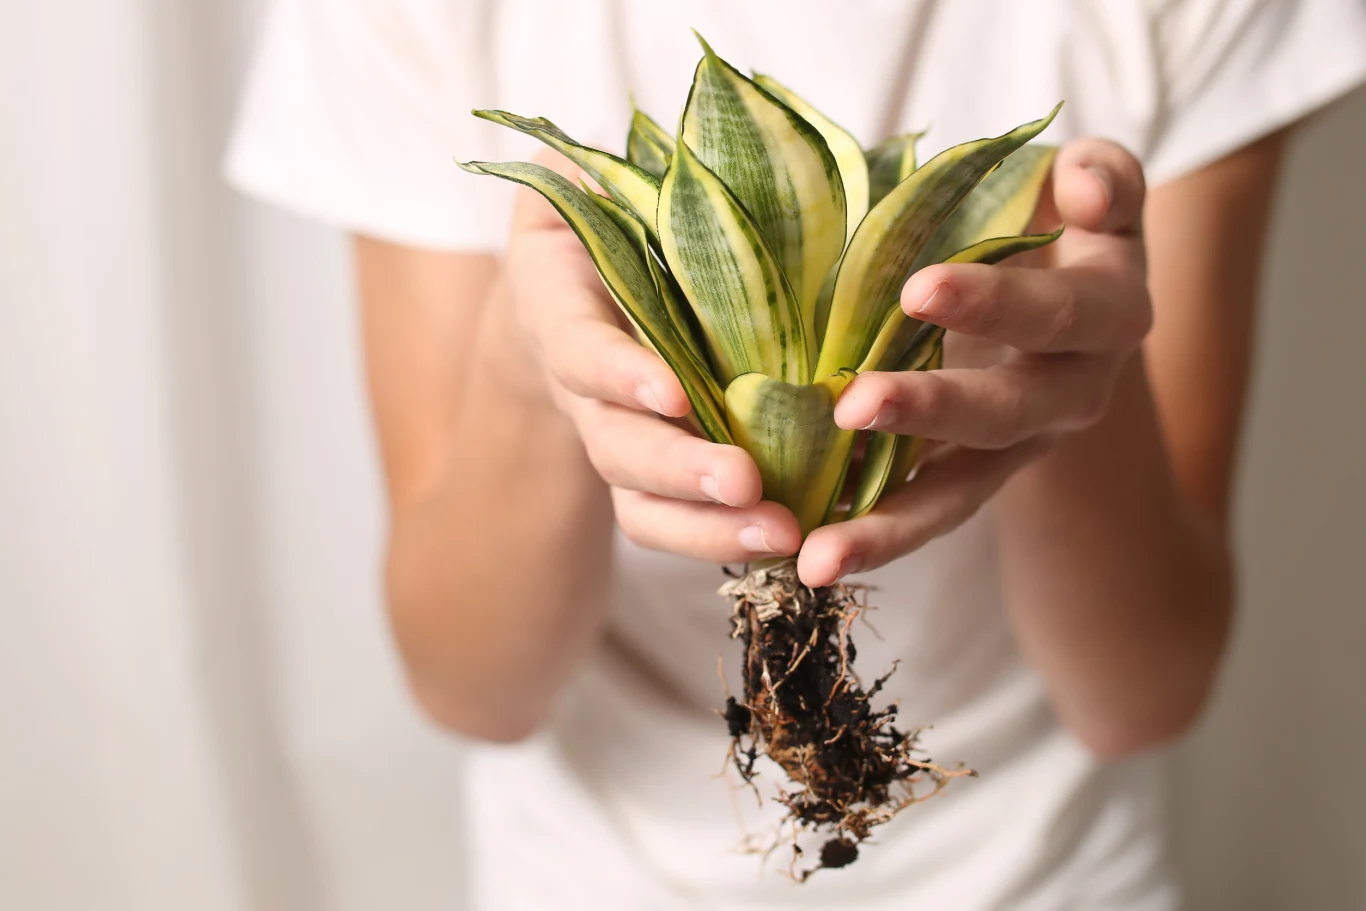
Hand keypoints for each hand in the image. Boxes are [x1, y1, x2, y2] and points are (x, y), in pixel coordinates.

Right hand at [503, 152, 803, 561]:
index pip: (580, 349)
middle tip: (745, 484)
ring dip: (710, 527)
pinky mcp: (663, 474)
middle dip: (678, 469)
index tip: (670, 391)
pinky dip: (732, 536)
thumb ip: (589, 172)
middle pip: (615, 444)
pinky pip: (684, 519)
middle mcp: (584, 389)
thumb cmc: (608, 218)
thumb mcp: (590, 183)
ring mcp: (620, 438)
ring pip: (643, 503)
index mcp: (562, 307)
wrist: (587, 289)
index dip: (619, 373)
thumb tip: (610, 150)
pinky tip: (799, 538)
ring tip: (784, 534)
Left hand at [799, 139, 1151, 586]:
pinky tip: (806, 556)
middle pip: (1007, 413)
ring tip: (819, 558)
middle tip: (852, 407)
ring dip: (890, 526)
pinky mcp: (969, 478)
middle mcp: (1072, 395)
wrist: (1059, 291)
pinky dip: (867, 536)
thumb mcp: (1091, 187)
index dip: (997, 303)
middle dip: (931, 412)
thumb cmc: (1056, 222)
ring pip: (960, 497)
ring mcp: (1016, 448)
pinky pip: (920, 514)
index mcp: (1107, 317)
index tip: (916, 287)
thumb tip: (1083, 188)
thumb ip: (1102, 178)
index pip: (1058, 313)